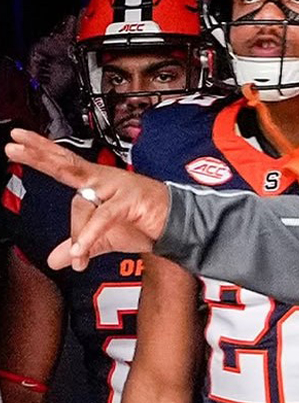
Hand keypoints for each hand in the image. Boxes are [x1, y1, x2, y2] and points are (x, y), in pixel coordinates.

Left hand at [4, 129, 168, 269]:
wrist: (177, 227)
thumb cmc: (144, 224)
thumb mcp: (104, 239)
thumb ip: (79, 246)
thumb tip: (55, 260)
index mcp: (96, 182)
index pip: (62, 164)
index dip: (39, 153)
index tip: (15, 142)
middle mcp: (104, 178)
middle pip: (66, 164)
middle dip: (39, 154)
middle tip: (13, 145)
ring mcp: (117, 187)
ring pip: (83, 199)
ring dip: (77, 229)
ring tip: (75, 253)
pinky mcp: (130, 200)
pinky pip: (103, 217)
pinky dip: (90, 236)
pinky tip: (81, 252)